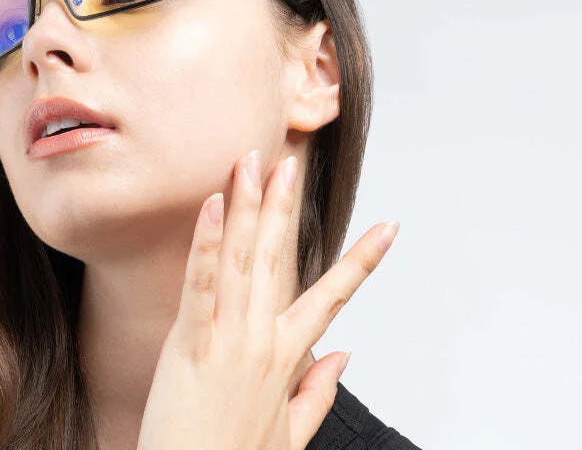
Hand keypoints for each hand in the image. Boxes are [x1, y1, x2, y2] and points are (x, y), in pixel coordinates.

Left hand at [136, 149, 398, 449]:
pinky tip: (213, 205)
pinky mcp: (192, 344)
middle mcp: (264, 340)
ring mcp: (230, 339)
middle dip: (285, 206)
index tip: (390, 226)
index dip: (363, 260)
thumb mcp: (290, 433)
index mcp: (288, 358)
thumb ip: (319, 391)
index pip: (333, 295)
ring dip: (249, 205)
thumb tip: (344, 355)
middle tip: (291, 160)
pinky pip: (201, 283)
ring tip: (253, 161)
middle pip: (280, 258)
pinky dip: (208, 242)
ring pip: (244, 258)